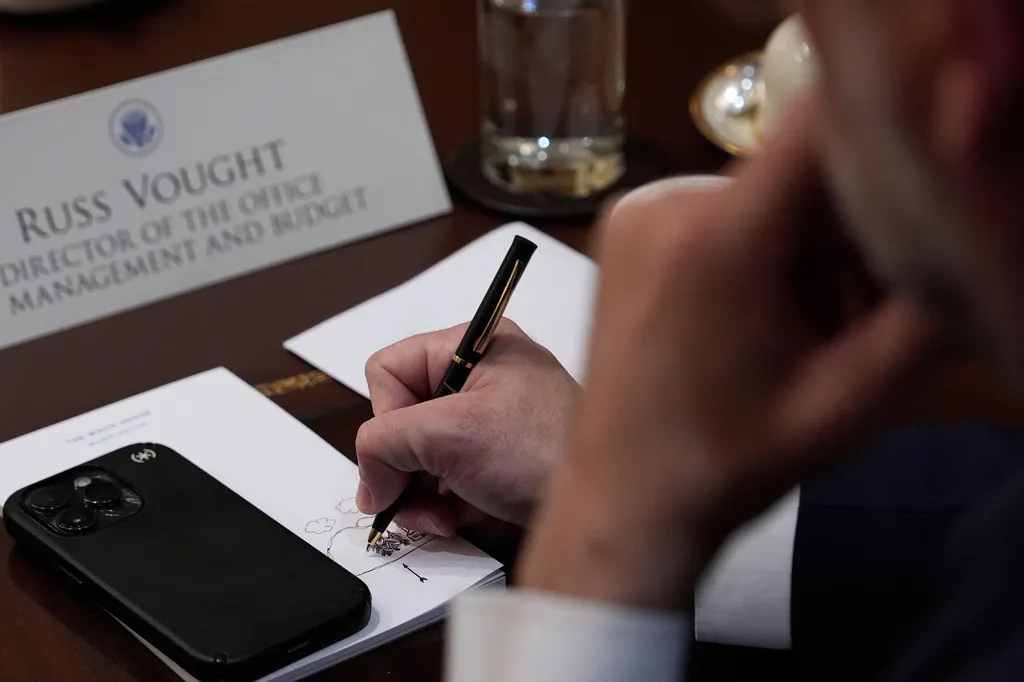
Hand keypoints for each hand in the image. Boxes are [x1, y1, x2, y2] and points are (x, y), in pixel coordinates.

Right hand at [355, 320, 578, 536]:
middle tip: (412, 498)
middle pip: (401, 418)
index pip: (388, 370)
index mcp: (472, 346)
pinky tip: (462, 519)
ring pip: (420, 456)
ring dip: (421, 494)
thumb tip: (367, 482)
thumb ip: (384, 445)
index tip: (404, 453)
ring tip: (444, 515)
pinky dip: (445, 505)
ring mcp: (491, 422)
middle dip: (403, 466)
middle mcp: (480, 378)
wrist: (609, 504)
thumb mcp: (449, 435)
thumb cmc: (543, 450)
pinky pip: (448, 479)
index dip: (385, 415)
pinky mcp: (499, 460)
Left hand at [517, 95, 936, 610]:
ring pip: (764, 194)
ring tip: (800, 331)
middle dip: (846, 235)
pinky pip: (720, 209)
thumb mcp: (848, 402)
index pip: (818, 126)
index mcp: (716, 237)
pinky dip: (758, 248)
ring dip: (805, 248)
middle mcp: (664, 202)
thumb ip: (925, 320)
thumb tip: (976, 243)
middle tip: (853, 318)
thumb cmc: (727, 463)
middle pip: (796, 173)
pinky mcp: (626, 225)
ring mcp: (637, 209)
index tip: (912, 201)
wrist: (622, 497)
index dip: (880, 144)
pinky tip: (755, 316)